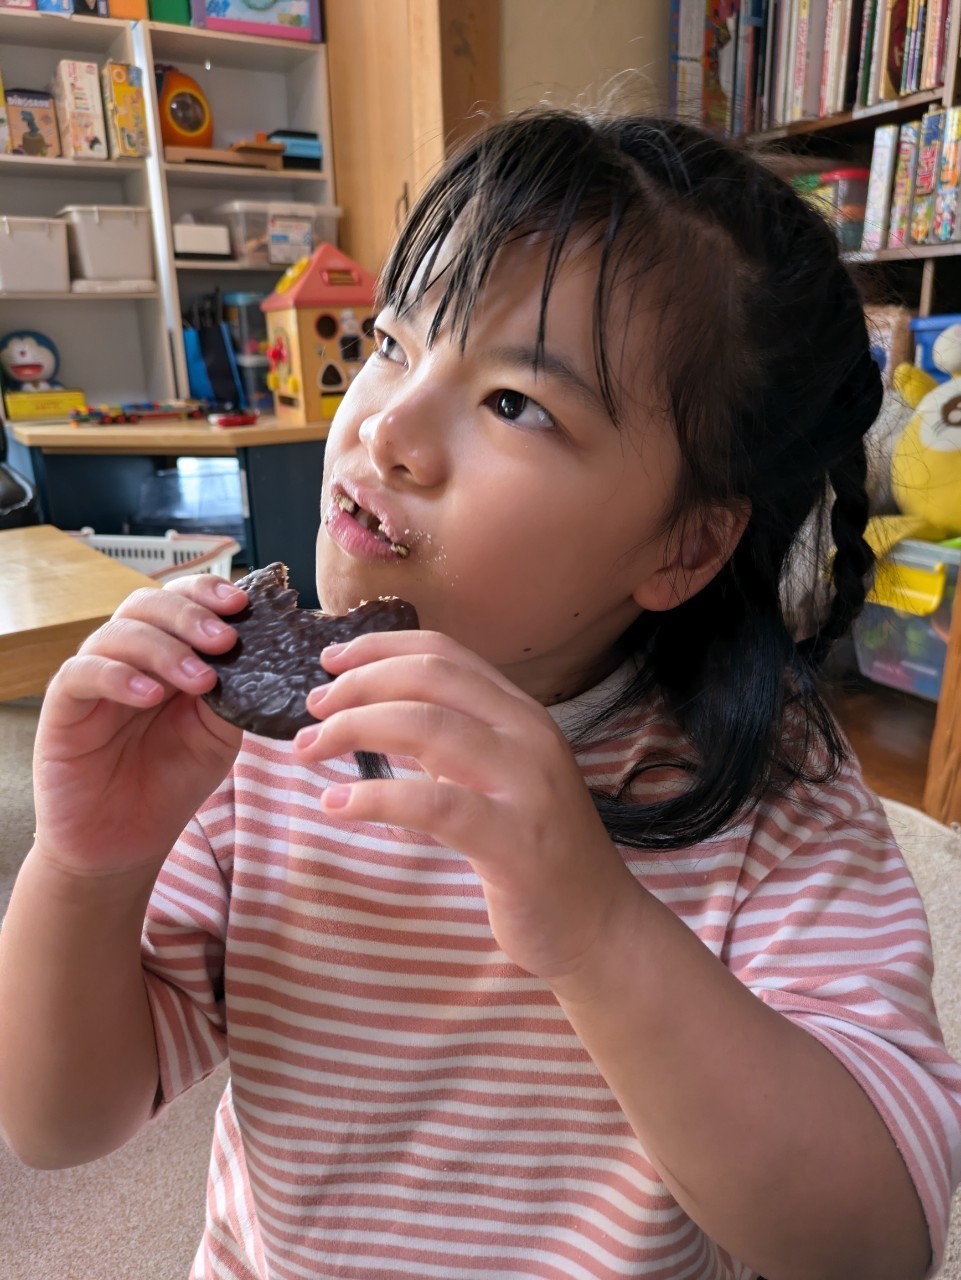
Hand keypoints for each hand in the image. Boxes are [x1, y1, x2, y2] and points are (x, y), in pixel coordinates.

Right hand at [32, 575, 247, 877]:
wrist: (125, 842)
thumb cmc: (171, 782)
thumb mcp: (218, 736)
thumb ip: (233, 694)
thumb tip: (260, 655)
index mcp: (167, 655)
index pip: (181, 602)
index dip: (207, 593)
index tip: (242, 604)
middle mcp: (128, 658)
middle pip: (147, 606)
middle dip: (190, 616)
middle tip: (224, 640)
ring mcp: (94, 679)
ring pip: (117, 633)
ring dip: (163, 649)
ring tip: (200, 679)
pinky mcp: (64, 707)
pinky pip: (82, 673)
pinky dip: (118, 676)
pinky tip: (150, 694)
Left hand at [293, 631, 638, 985]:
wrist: (597, 924)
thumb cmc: (536, 850)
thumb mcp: (498, 777)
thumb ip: (453, 741)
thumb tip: (378, 713)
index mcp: (521, 714)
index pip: (445, 653)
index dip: (380, 647)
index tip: (330, 660)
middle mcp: (528, 735)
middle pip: (430, 678)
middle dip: (359, 684)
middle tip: (311, 708)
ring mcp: (526, 785)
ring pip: (426, 726)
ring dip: (353, 729)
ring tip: (308, 750)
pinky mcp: (514, 841)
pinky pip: (432, 804)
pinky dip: (373, 797)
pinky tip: (334, 804)